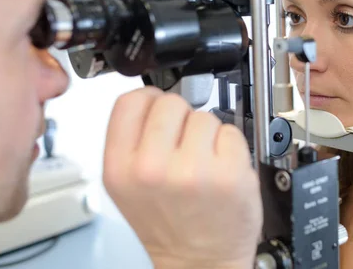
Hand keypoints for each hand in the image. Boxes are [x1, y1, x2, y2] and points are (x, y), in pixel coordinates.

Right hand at [103, 87, 262, 268]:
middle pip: (170, 102)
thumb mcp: (127, 184)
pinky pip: (231, 133)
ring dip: (207, 135)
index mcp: (121, 168)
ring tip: (202, 163)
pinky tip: (221, 170)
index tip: (158, 112)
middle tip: (183, 145)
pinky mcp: (229, 174)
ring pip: (204, 116)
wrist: (198, 261)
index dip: (149, 101)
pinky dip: (231, 146)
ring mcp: (193, 171)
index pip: (131, 101)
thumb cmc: (167, 224)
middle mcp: (153, 169)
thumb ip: (131, 140)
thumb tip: (151, 99)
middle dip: (180, 119)